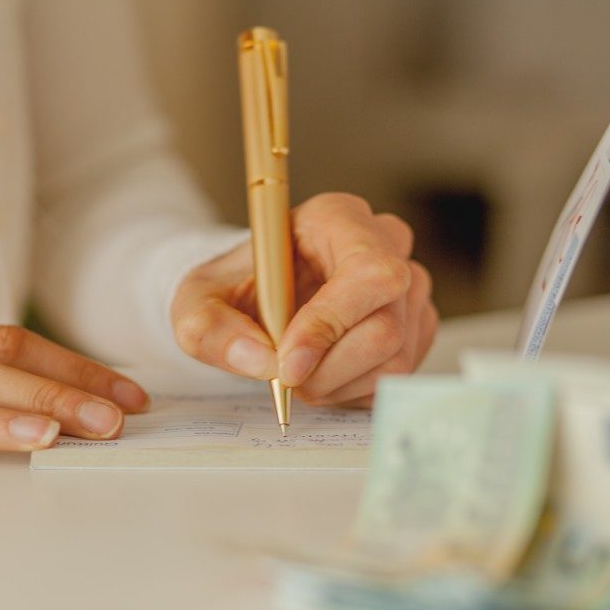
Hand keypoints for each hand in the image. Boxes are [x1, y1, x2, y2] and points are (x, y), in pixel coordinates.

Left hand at [172, 192, 437, 407]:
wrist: (249, 298)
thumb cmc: (230, 289)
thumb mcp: (196, 303)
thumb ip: (212, 330)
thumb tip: (259, 360)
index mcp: (337, 218)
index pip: (368, 272)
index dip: (331, 325)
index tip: (287, 363)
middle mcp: (385, 246)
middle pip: (386, 326)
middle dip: (328, 368)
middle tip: (284, 376)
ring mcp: (407, 289)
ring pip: (395, 358)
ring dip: (337, 384)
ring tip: (298, 374)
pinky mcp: (414, 327)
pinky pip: (396, 378)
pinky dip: (352, 390)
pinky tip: (321, 375)